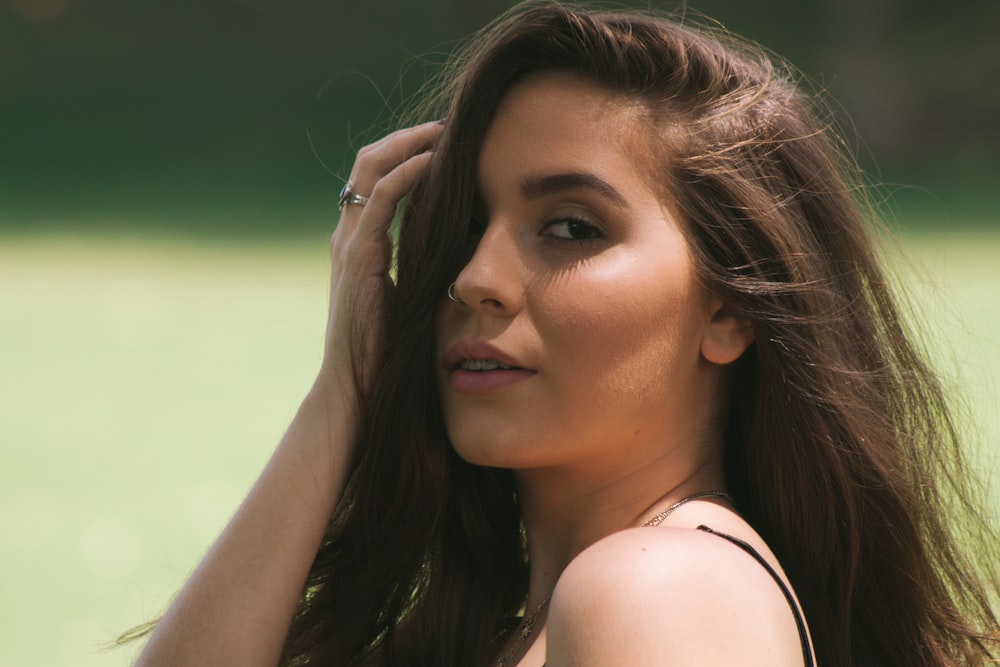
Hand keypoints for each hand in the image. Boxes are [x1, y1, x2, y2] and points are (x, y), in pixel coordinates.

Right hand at [320, 121, 441, 405]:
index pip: (378, 180)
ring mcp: (349, 243)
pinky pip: (381, 199)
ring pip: (371, 169)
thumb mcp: (409, 300)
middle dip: (408, 138)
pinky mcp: (359, 256)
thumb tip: (464, 254)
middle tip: (449, 126)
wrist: (355, 388)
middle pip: (370, 163)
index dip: (407, 154)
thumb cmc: (386, 354)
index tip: (446, 143)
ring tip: (445, 130)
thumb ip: (423, 271)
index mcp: (360, 244)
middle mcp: (349, 236)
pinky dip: (406, 172)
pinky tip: (433, 160)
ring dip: (409, 143)